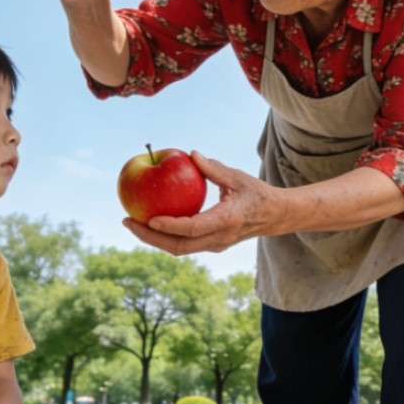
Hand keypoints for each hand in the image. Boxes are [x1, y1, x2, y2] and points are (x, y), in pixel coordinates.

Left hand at [124, 152, 278, 254]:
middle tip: (127, 221)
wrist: (275, 216)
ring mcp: (215, 245)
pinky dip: (165, 236)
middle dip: (150, 237)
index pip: (192, 229)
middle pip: (178, 246)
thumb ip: (214, 168)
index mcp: (226, 221)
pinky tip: (149, 223)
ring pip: (179, 249)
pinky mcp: (212, 245)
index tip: (148, 219)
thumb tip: (191, 154)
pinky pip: (184, 245)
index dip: (169, 226)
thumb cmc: (257, 193)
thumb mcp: (238, 178)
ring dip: (154, 239)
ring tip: (132, 223)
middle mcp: (219, 238)